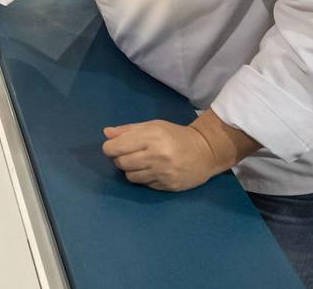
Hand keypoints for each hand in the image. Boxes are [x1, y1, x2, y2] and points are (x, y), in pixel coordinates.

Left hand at [101, 120, 222, 191]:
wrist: (205, 152)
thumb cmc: (175, 136)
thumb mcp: (153, 126)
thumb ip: (128, 130)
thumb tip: (106, 133)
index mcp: (152, 137)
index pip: (117, 147)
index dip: (110, 147)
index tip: (113, 147)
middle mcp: (157, 156)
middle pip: (121, 163)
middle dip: (119, 159)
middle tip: (128, 154)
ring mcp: (163, 173)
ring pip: (130, 176)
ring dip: (130, 170)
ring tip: (140, 162)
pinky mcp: (168, 186)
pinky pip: (144, 184)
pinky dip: (143, 178)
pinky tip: (152, 170)